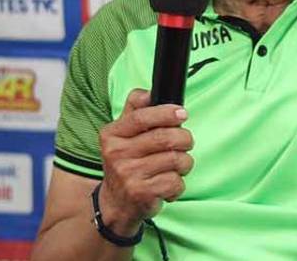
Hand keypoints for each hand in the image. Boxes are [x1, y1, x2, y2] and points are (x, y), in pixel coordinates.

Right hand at [96, 89, 193, 234]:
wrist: (115, 204)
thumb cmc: (127, 162)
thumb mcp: (122, 134)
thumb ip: (135, 110)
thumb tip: (149, 92)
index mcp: (111, 134)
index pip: (142, 117)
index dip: (166, 113)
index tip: (182, 114)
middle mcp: (116, 153)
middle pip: (166, 138)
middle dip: (185, 139)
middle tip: (185, 144)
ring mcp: (128, 174)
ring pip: (176, 160)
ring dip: (184, 163)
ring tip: (175, 167)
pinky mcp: (141, 193)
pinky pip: (176, 182)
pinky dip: (179, 184)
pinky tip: (167, 186)